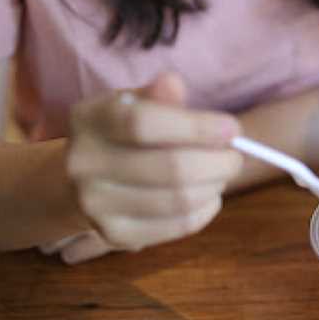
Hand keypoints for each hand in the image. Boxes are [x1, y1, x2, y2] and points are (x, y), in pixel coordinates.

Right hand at [48, 72, 242, 263]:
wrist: (82, 181)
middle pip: (171, 168)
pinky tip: (209, 194)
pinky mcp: (116, 235)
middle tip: (235, 156)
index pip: (144, 123)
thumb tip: (173, 83)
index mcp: (90, 119)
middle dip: (219, 162)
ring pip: (180, 200)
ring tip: (221, 173)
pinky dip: (206, 209)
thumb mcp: (134, 104)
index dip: (196, 127)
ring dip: (215, 185)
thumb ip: (157, 96)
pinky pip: (179, 225)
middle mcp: (84, 163)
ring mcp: (96, 204)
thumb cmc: (124, 134)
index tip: (232, 128)